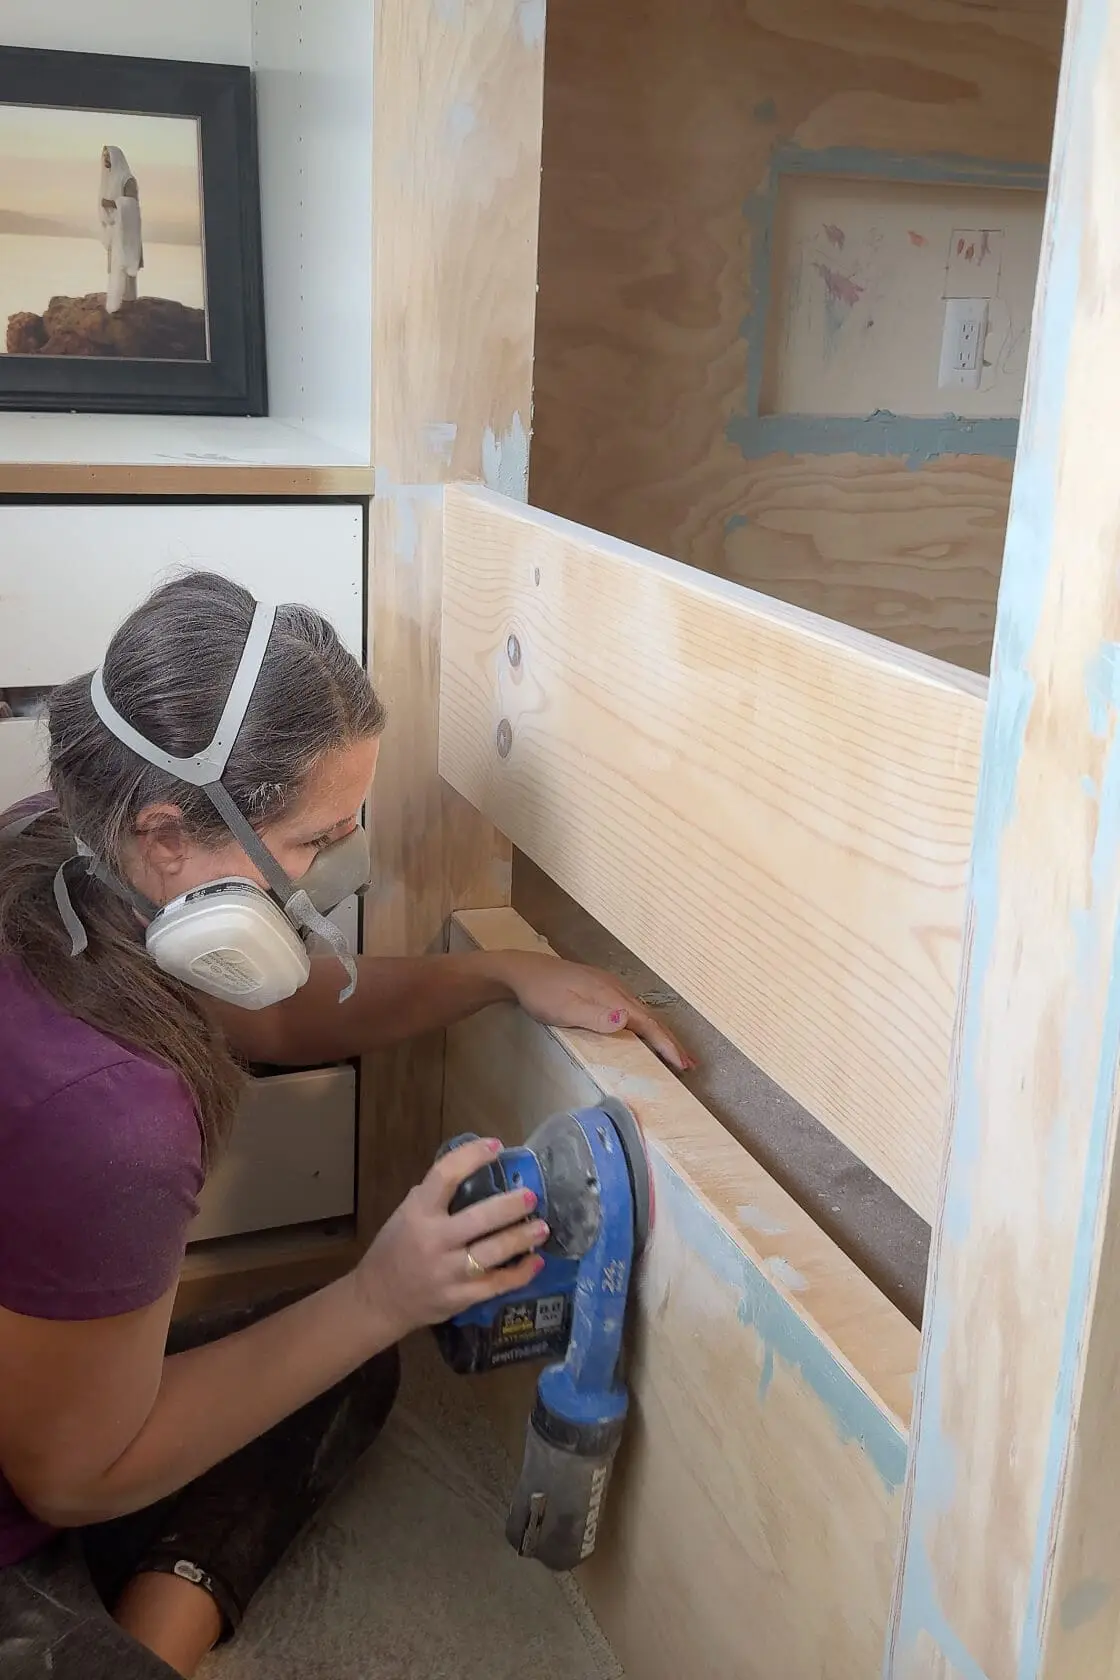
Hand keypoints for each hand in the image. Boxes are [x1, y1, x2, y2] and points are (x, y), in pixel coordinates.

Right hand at [354, 1138, 548, 1337]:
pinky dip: (520, 1274)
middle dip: (511, 1206)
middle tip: (531, 1196)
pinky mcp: (460, 1298)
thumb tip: (474, 1172)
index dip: (472, 1156)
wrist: (378, 1300)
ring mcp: (448, 1272)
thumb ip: (434, 1197)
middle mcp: (434, 1241)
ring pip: (493, 1253)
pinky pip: (496, 1285)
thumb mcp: (405, 1215)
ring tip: (542, 1228)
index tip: (495, 1146)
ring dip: (521, 1238)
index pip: (445, 1176)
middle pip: (480, 1218)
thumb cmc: (394, 1250)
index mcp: (417, 1213)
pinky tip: (536, 1262)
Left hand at [490, 951, 694, 1071]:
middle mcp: (616, 989)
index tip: (682, 1063)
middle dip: (670, 1041)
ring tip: (672, 1052)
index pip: (647, 1024)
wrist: (521, 970)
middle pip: (650, 1018)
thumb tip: (627, 1020)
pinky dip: (644, 1023)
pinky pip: (631, 1007)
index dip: (666, 1044)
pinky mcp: (599, 987)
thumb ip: (595, 1016)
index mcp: (611, 997)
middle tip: (687, 1063)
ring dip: (659, 1033)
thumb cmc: (541, 994)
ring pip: (642, 1012)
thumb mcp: (564, 1009)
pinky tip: (642, 1031)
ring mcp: (608, 986)